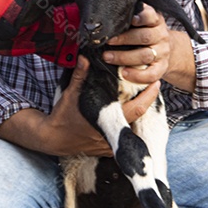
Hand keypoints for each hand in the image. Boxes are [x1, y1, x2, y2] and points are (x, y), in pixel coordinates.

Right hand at [0, 57, 161, 157]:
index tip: (156, 83)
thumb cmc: (62, 116)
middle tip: (154, 85)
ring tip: (143, 97)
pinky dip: (127, 125)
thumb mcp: (70, 95)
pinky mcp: (106, 149)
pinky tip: (128, 113)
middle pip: (139, 117)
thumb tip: (85, 57)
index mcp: (107, 119)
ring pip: (132, 128)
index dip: (148, 96)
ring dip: (138, 113)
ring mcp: (110, 144)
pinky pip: (122, 136)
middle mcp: (111, 134)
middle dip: (147, 101)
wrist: (52, 138)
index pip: (136, 108)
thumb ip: (80, 76)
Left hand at [103, 5, 196, 92]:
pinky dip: (137, 76)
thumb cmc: (145, 33)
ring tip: (108, 57)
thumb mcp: (142, 21)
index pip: (150, 16)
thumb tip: (106, 16)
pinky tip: (124, 73)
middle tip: (107, 41)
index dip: (141, 17)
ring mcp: (162, 53)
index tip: (130, 19)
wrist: (167, 49)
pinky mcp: (162, 68)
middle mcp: (161, 36)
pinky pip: (151, 74)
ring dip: (124, 57)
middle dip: (124, 39)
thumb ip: (130, 16)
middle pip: (144, 37)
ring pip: (145, 55)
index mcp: (155, 21)